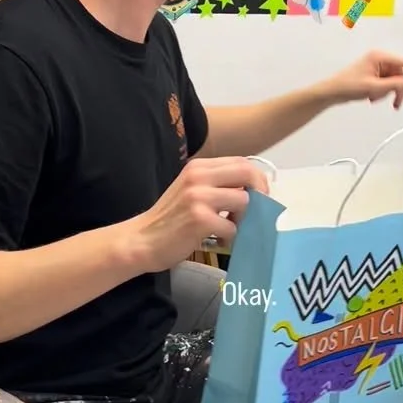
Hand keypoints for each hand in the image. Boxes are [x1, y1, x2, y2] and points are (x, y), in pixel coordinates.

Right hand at [127, 157, 269, 272]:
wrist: (142, 240)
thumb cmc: (170, 218)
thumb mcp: (191, 190)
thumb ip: (217, 184)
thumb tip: (254, 190)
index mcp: (198, 166)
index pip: (241, 162)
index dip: (257, 179)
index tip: (259, 197)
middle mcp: (198, 176)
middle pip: (247, 173)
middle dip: (260, 193)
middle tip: (257, 212)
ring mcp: (198, 196)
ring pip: (244, 200)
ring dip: (243, 219)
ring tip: (230, 229)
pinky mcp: (199, 219)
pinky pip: (232, 227)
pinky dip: (230, 238)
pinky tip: (218, 241)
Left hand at [327, 50, 402, 110]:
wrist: (332, 92)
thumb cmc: (348, 86)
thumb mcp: (374, 88)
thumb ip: (395, 85)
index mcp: (379, 57)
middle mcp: (378, 59)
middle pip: (400, 75)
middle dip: (396, 90)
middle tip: (396, 104)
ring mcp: (376, 67)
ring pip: (393, 81)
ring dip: (387, 93)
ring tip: (374, 99)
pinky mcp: (373, 74)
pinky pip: (385, 84)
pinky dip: (381, 93)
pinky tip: (371, 98)